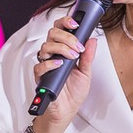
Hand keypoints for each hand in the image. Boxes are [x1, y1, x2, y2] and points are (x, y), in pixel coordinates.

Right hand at [30, 14, 97, 132]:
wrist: (67, 110)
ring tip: (72, 57)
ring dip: (61, 48)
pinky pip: (40, 65)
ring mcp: (46, 65)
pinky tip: (60, 64)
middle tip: (77, 46)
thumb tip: (92, 40)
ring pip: (46, 46)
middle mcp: (53, 55)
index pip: (60, 29)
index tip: (76, 23)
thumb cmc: (74, 92)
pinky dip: (50, 63)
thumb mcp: (86, 73)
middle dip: (66, 36)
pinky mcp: (41, 77)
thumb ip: (88, 57)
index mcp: (63, 50)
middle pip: (52, 34)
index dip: (65, 22)